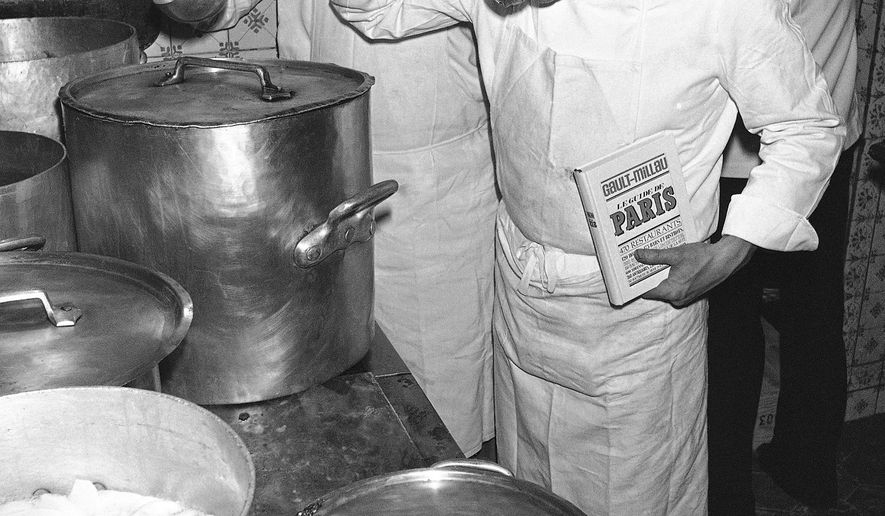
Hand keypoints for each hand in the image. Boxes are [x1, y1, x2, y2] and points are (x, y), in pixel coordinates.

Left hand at [634, 235, 755, 306]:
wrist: (726, 260)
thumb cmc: (703, 258)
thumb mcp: (675, 254)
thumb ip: (654, 256)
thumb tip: (638, 255)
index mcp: (671, 292)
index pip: (646, 292)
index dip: (637, 283)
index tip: (629, 275)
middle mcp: (677, 299)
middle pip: (655, 290)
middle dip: (648, 278)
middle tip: (639, 265)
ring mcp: (685, 298)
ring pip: (665, 289)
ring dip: (660, 278)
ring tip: (654, 263)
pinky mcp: (691, 294)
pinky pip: (674, 289)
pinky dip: (670, 279)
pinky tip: (670, 267)